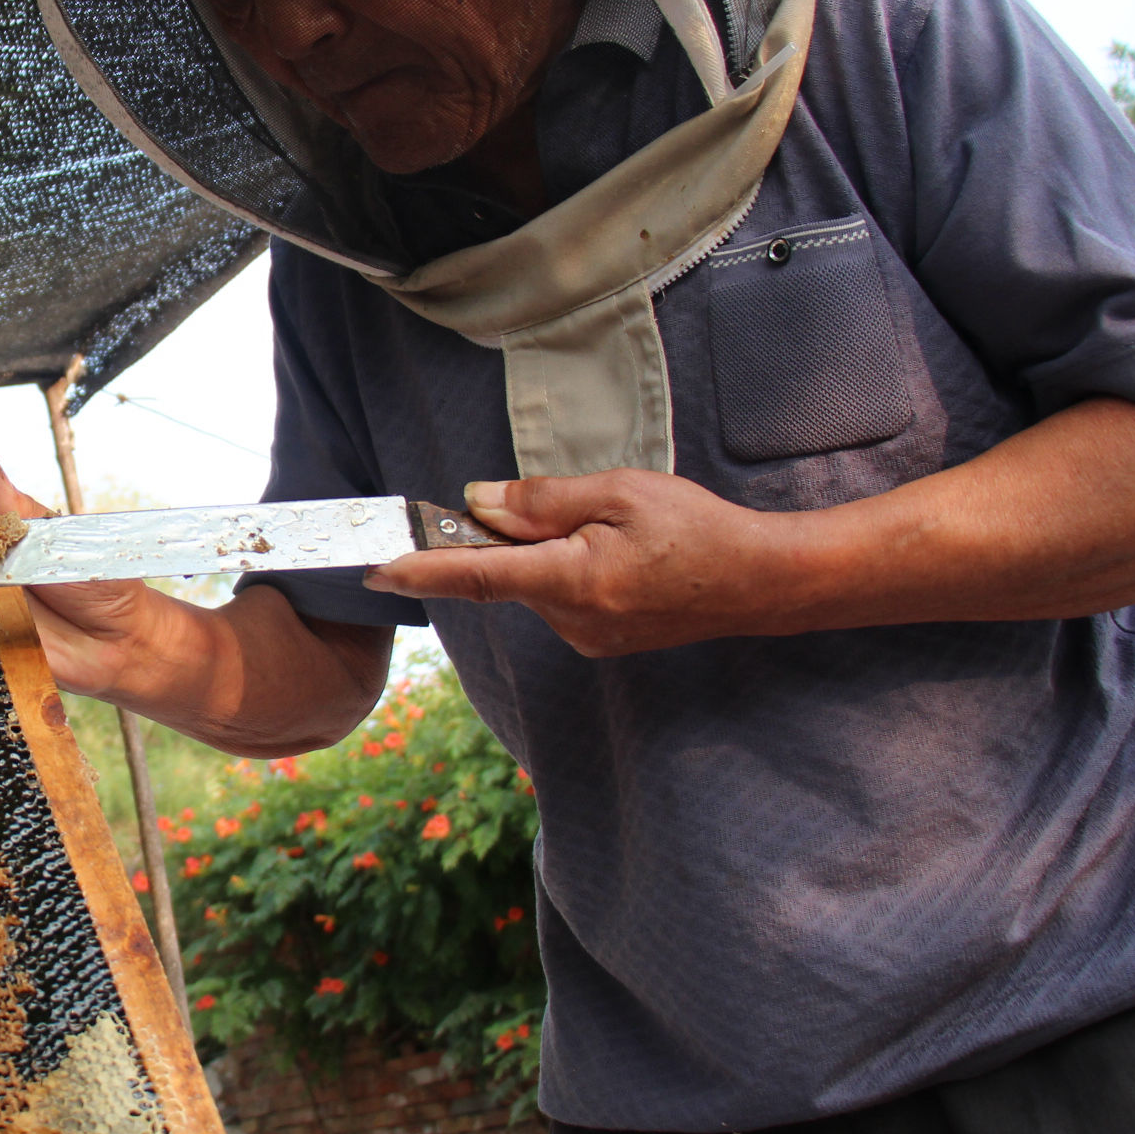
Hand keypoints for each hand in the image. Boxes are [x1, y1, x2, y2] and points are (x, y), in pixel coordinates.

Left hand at [365, 470, 793, 656]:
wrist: (759, 582)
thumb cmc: (697, 529)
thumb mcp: (620, 492)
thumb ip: (544, 500)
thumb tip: (479, 503)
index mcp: (574, 580)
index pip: (478, 575)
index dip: (421, 570)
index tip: (375, 566)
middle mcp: (572, 620)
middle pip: (507, 573)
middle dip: (511, 537)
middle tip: (563, 505)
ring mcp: (585, 638)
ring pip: (534, 585)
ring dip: (547, 552)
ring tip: (614, 531)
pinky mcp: (598, 641)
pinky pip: (559, 597)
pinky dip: (567, 570)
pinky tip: (618, 555)